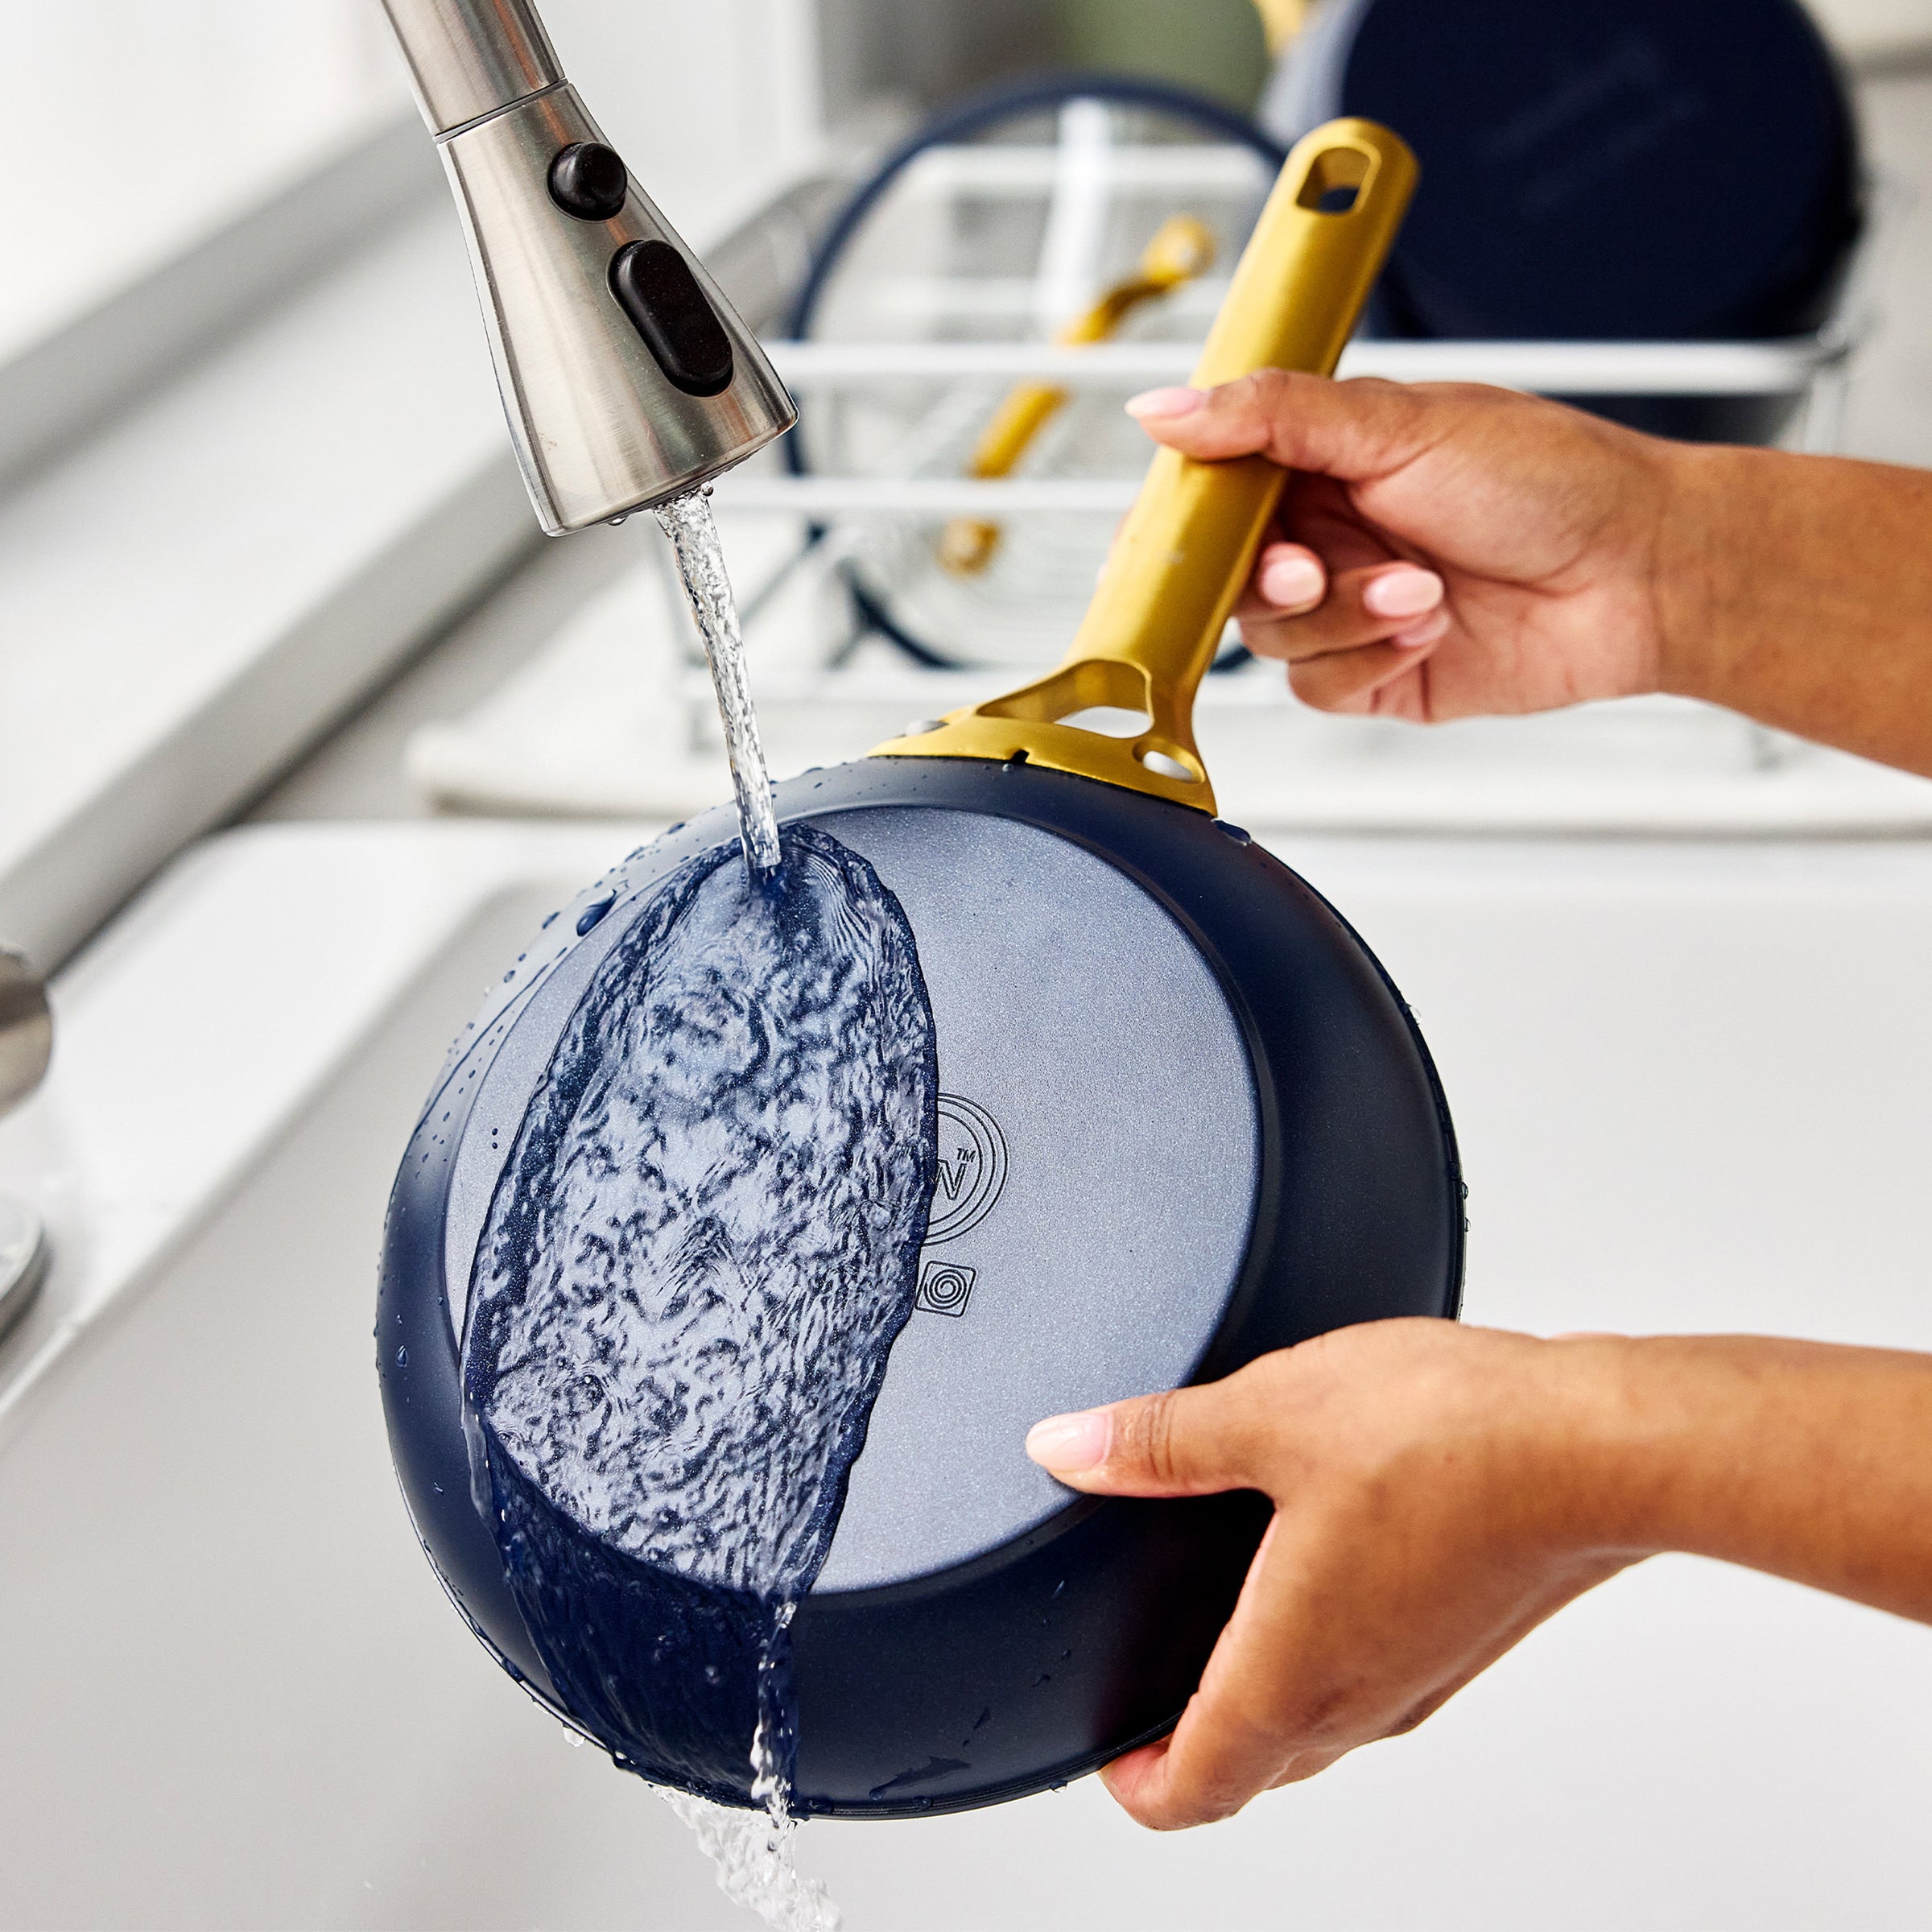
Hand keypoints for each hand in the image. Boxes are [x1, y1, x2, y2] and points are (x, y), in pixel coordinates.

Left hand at [1027, 1321, 1931, 1831]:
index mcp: (1289, 1672)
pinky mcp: (1465, 1637)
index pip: (1192, 1792)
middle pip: (1251, 1770)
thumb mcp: (1269, 1414)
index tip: (1103, 1751)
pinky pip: (1374, 1679)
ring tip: (1222, 1630)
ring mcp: (1419, 1676)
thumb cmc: (1452, 1441)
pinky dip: (1327, 1657)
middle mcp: (1355, 1700)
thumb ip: (1158, 1441)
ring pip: (1317, 1728)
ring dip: (1260, 1702)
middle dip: (1190, 1746)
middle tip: (1147, 1695)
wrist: (1603, 1445)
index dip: (1132, 1785)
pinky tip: (1324, 1572)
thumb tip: (1066, 1446)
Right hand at [1126, 376, 1676, 721]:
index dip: (1177, 523)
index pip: (1207, 492)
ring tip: (1421, 589)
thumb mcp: (1400, 422)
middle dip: (1269, 578)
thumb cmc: (1551, 477)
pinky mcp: (1376, 674)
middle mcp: (1326, 532)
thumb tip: (1163, 407)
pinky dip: (1369, 658)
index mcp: (1319, 459)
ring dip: (1343, 615)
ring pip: (1272, 637)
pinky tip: (1431, 629)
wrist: (1642, 571)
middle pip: (1226, 575)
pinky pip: (1319, 686)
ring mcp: (1348, 606)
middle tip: (1311, 567)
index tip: (1172, 541)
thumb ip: (1272, 415)